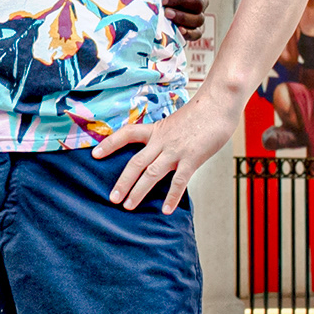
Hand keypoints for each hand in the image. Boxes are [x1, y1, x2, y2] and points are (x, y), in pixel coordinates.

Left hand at [97, 96, 238, 211]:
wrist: (219, 103)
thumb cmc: (202, 112)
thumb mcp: (177, 121)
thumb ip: (168, 135)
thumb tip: (163, 148)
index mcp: (157, 129)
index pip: (127, 134)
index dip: (110, 144)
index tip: (95, 154)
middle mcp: (162, 140)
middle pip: (136, 162)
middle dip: (122, 181)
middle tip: (112, 198)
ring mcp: (176, 150)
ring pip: (151, 173)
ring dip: (138, 191)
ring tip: (128, 206)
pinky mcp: (192, 158)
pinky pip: (179, 181)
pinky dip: (172, 197)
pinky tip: (165, 210)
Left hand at [163, 0, 207, 42]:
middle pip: (198, 3)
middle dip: (179, 2)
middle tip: (163, 0)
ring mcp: (200, 14)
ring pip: (199, 19)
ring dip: (182, 17)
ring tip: (166, 14)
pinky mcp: (195, 28)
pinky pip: (197, 33)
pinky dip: (189, 33)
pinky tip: (177, 30)